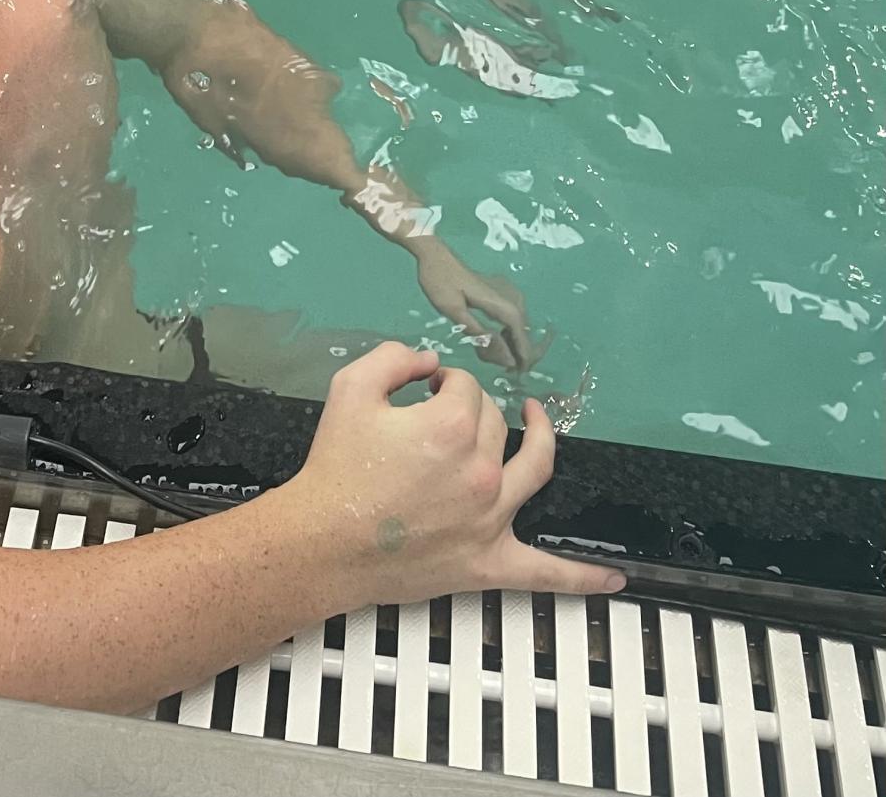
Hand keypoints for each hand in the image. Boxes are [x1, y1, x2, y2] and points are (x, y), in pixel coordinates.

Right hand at [285, 342, 622, 611]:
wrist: (322, 542)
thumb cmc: (335, 467)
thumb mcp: (351, 388)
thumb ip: (395, 357)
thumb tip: (428, 361)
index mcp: (451, 426)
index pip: (465, 388)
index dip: (442, 382)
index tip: (422, 388)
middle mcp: (481, 469)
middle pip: (494, 422)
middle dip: (470, 408)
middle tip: (439, 412)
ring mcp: (491, 518)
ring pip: (535, 470)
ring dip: (541, 441)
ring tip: (537, 422)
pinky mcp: (489, 563)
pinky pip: (545, 572)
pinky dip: (581, 577)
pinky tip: (612, 578)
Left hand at [407, 235, 548, 370]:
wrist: (434, 255)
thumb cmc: (440, 283)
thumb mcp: (455, 312)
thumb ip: (481, 334)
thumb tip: (506, 357)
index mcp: (500, 304)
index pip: (521, 335)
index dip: (523, 356)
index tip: (519, 374)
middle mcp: (509, 296)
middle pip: (523, 330)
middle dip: (518, 352)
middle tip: (506, 372)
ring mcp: (506, 291)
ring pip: (519, 323)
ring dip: (513, 342)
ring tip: (499, 359)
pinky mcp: (500, 290)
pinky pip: (511, 315)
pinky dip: (507, 330)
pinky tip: (495, 338)